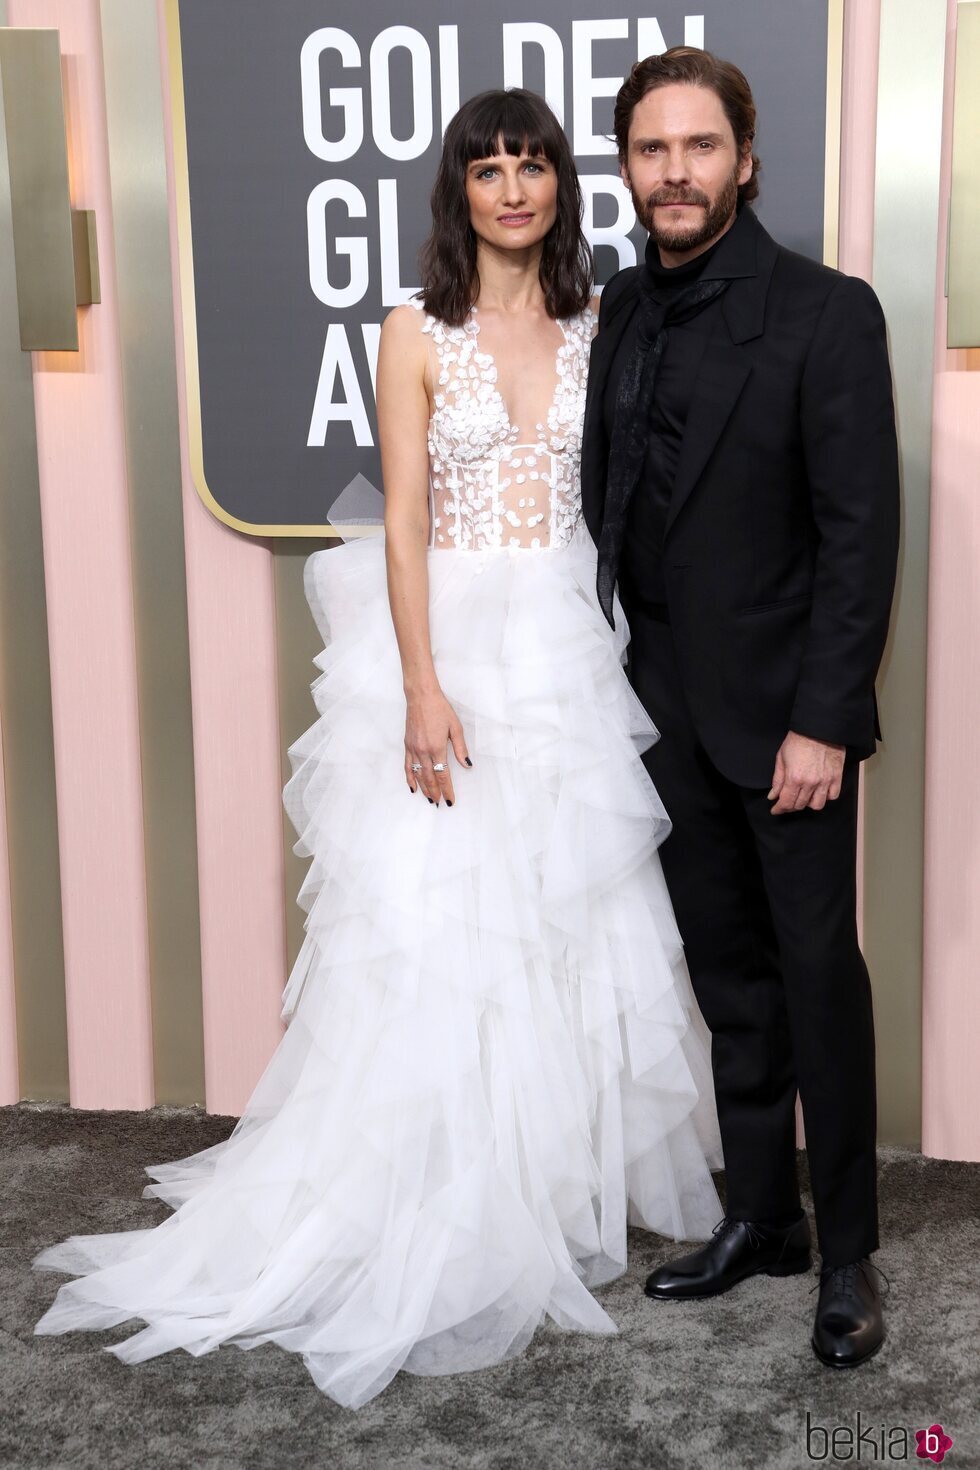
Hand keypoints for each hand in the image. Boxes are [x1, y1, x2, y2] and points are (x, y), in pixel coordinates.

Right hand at [404, 688, 471, 805]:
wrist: (421, 696)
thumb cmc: (440, 709)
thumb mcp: (455, 727)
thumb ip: (460, 748)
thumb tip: (467, 765)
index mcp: (437, 747)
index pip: (443, 775)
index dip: (447, 789)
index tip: (450, 800)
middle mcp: (423, 751)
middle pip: (430, 778)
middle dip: (435, 792)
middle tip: (440, 803)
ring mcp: (413, 749)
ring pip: (418, 774)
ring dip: (424, 788)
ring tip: (430, 799)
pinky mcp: (407, 745)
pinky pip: (407, 766)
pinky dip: (409, 778)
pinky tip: (412, 786)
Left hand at [768, 731, 844, 813]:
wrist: (818, 728)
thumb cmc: (798, 740)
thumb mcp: (781, 758)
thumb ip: (777, 780)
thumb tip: (772, 796)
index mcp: (794, 778)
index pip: (786, 802)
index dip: (779, 809)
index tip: (775, 809)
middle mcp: (811, 783)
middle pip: (800, 805)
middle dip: (790, 806)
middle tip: (786, 802)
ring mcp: (825, 781)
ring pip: (817, 805)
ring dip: (808, 803)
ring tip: (803, 797)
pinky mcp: (837, 777)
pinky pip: (833, 796)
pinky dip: (825, 797)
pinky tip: (818, 792)